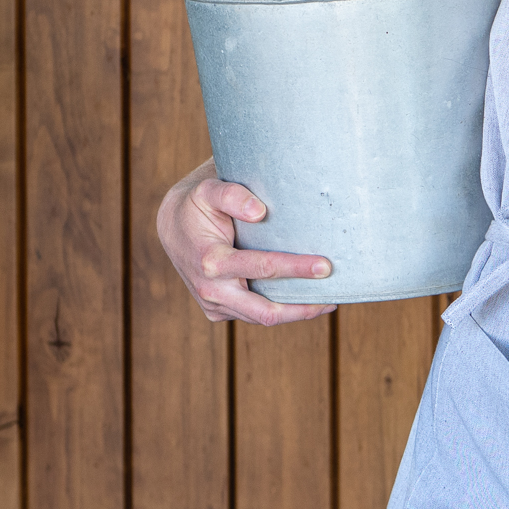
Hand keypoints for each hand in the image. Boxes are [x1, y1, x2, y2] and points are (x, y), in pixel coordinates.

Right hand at [156, 160, 336, 324]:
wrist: (173, 226)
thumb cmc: (198, 205)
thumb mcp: (209, 190)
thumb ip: (232, 195)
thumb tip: (260, 211)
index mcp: (211, 261)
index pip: (261, 268)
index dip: (295, 268)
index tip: (325, 266)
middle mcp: (210, 290)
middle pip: (265, 311)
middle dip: (302, 306)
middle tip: (335, 295)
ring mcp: (214, 305)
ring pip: (262, 318)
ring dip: (296, 313)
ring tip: (328, 300)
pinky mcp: (218, 311)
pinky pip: (254, 315)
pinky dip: (280, 310)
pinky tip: (304, 301)